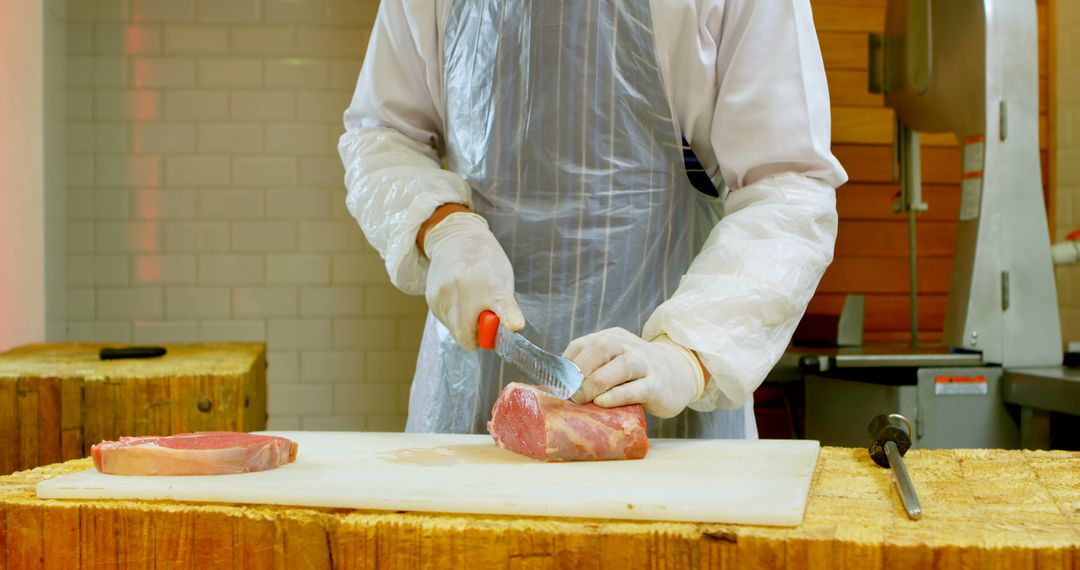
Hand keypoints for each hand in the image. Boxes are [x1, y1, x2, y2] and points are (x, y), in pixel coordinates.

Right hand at [422, 212, 524, 349]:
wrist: (454, 239)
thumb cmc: (485, 261)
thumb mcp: (502, 277)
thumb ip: (503, 307)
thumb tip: (502, 333)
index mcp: (491, 282)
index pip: (502, 303)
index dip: (509, 316)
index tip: (515, 326)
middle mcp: (465, 289)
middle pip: (467, 334)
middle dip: (477, 339)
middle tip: (484, 326)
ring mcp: (444, 295)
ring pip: (455, 333)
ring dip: (466, 329)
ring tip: (470, 306)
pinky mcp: (432, 300)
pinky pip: (446, 323)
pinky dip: (455, 319)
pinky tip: (458, 299)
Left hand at [563, 328, 704, 417]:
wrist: (678, 374)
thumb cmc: (635, 374)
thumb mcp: (613, 362)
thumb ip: (592, 368)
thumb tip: (559, 389)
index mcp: (612, 338)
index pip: (582, 344)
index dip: (565, 365)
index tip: (556, 385)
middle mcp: (628, 346)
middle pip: (601, 348)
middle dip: (580, 371)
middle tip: (570, 394)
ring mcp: (645, 364)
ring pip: (621, 365)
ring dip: (596, 382)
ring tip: (582, 399)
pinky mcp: (657, 385)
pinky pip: (637, 388)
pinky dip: (617, 395)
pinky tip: (603, 402)